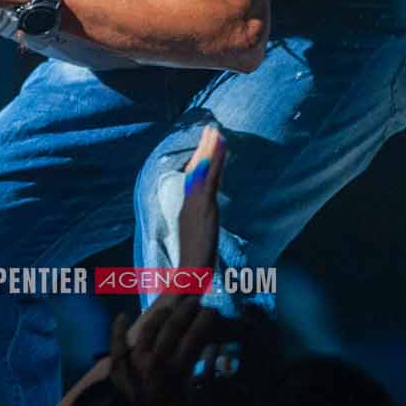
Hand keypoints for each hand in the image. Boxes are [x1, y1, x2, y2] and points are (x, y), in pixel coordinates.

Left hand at [109, 296, 217, 405]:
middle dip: (186, 310)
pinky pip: (116, 341)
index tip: (213, 311)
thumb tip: (218, 360)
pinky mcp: (117, 365)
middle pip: (173, 327)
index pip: (195, 337)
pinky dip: (118, 327)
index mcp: (177, 369)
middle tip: (195, 300)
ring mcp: (134, 360)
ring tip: (169, 308)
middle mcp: (156, 359)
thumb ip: (206, 382)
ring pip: (148, 329)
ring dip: (160, 315)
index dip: (205, 322)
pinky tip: (121, 315)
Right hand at [178, 125, 226, 272]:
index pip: (192, 180)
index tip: (204, 146)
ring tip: (215, 131)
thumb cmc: (190, 268)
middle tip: (210, 129)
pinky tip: (219, 148)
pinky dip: (214, 161)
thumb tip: (203, 225)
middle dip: (203, 149)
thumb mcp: (195, 246)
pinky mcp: (204, 206)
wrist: (188, 276)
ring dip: (209, 149)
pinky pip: (209, 179)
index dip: (197, 161)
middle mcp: (188, 202)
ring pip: (202, 171)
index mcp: (186, 210)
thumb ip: (198, 232)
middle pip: (196, 170)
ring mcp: (195, 203)